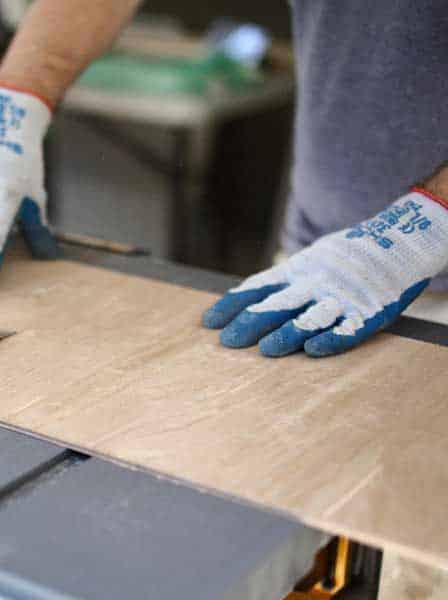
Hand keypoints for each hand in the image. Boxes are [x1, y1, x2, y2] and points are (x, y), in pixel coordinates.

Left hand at [203, 189, 447, 356]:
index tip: (209, 322)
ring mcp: (343, 296)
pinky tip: (314, 350)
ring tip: (266, 349)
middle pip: (278, 304)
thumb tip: (242, 299)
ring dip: (288, 334)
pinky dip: (332, 338)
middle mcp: (316, 282)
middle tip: (228, 341)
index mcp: (298, 269)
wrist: (401, 239)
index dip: (233, 304)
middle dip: (251, 322)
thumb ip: (281, 281)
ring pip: (311, 317)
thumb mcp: (309, 260)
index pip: (258, 287)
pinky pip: (350, 327)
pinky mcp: (370, 310)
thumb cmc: (346, 257)